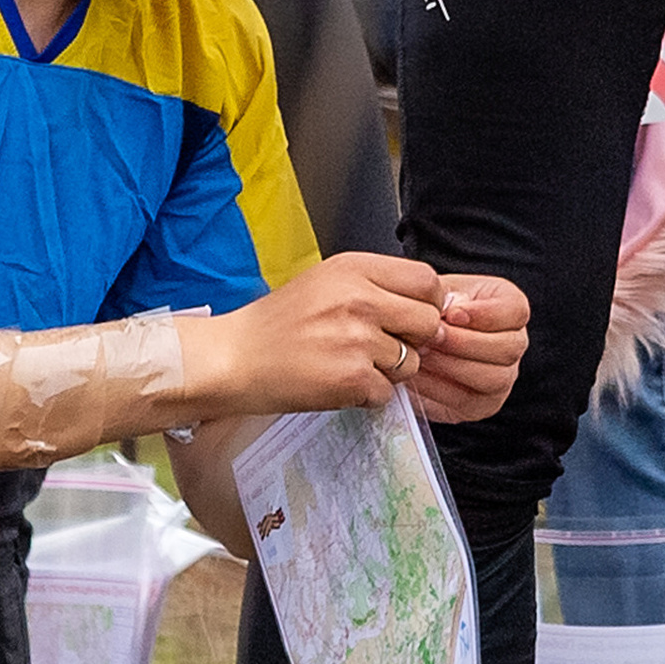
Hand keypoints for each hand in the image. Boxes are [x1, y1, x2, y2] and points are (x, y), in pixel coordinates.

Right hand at [199, 251, 449, 415]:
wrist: (234, 358)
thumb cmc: (278, 324)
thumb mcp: (326, 282)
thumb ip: (375, 286)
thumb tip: (430, 303)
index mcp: (353, 268)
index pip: (425, 280)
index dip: (428, 303)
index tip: (415, 317)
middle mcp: (359, 298)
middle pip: (427, 321)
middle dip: (415, 340)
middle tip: (385, 347)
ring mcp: (356, 339)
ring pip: (411, 362)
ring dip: (390, 371)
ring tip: (353, 365)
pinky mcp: (351, 377)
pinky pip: (387, 392)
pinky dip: (368, 395)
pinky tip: (339, 383)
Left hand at [408, 273, 529, 425]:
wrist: (416, 340)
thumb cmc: (432, 309)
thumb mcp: (438, 292)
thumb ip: (444, 296)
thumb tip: (449, 310)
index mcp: (511, 307)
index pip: (515, 310)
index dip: (485, 314)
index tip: (451, 314)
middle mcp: (514, 343)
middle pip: (508, 348)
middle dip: (464, 342)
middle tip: (431, 335)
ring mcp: (503, 378)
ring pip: (493, 377)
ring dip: (451, 365)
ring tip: (421, 353)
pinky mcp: (481, 405)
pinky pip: (466, 401)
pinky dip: (437, 386)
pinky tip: (417, 372)